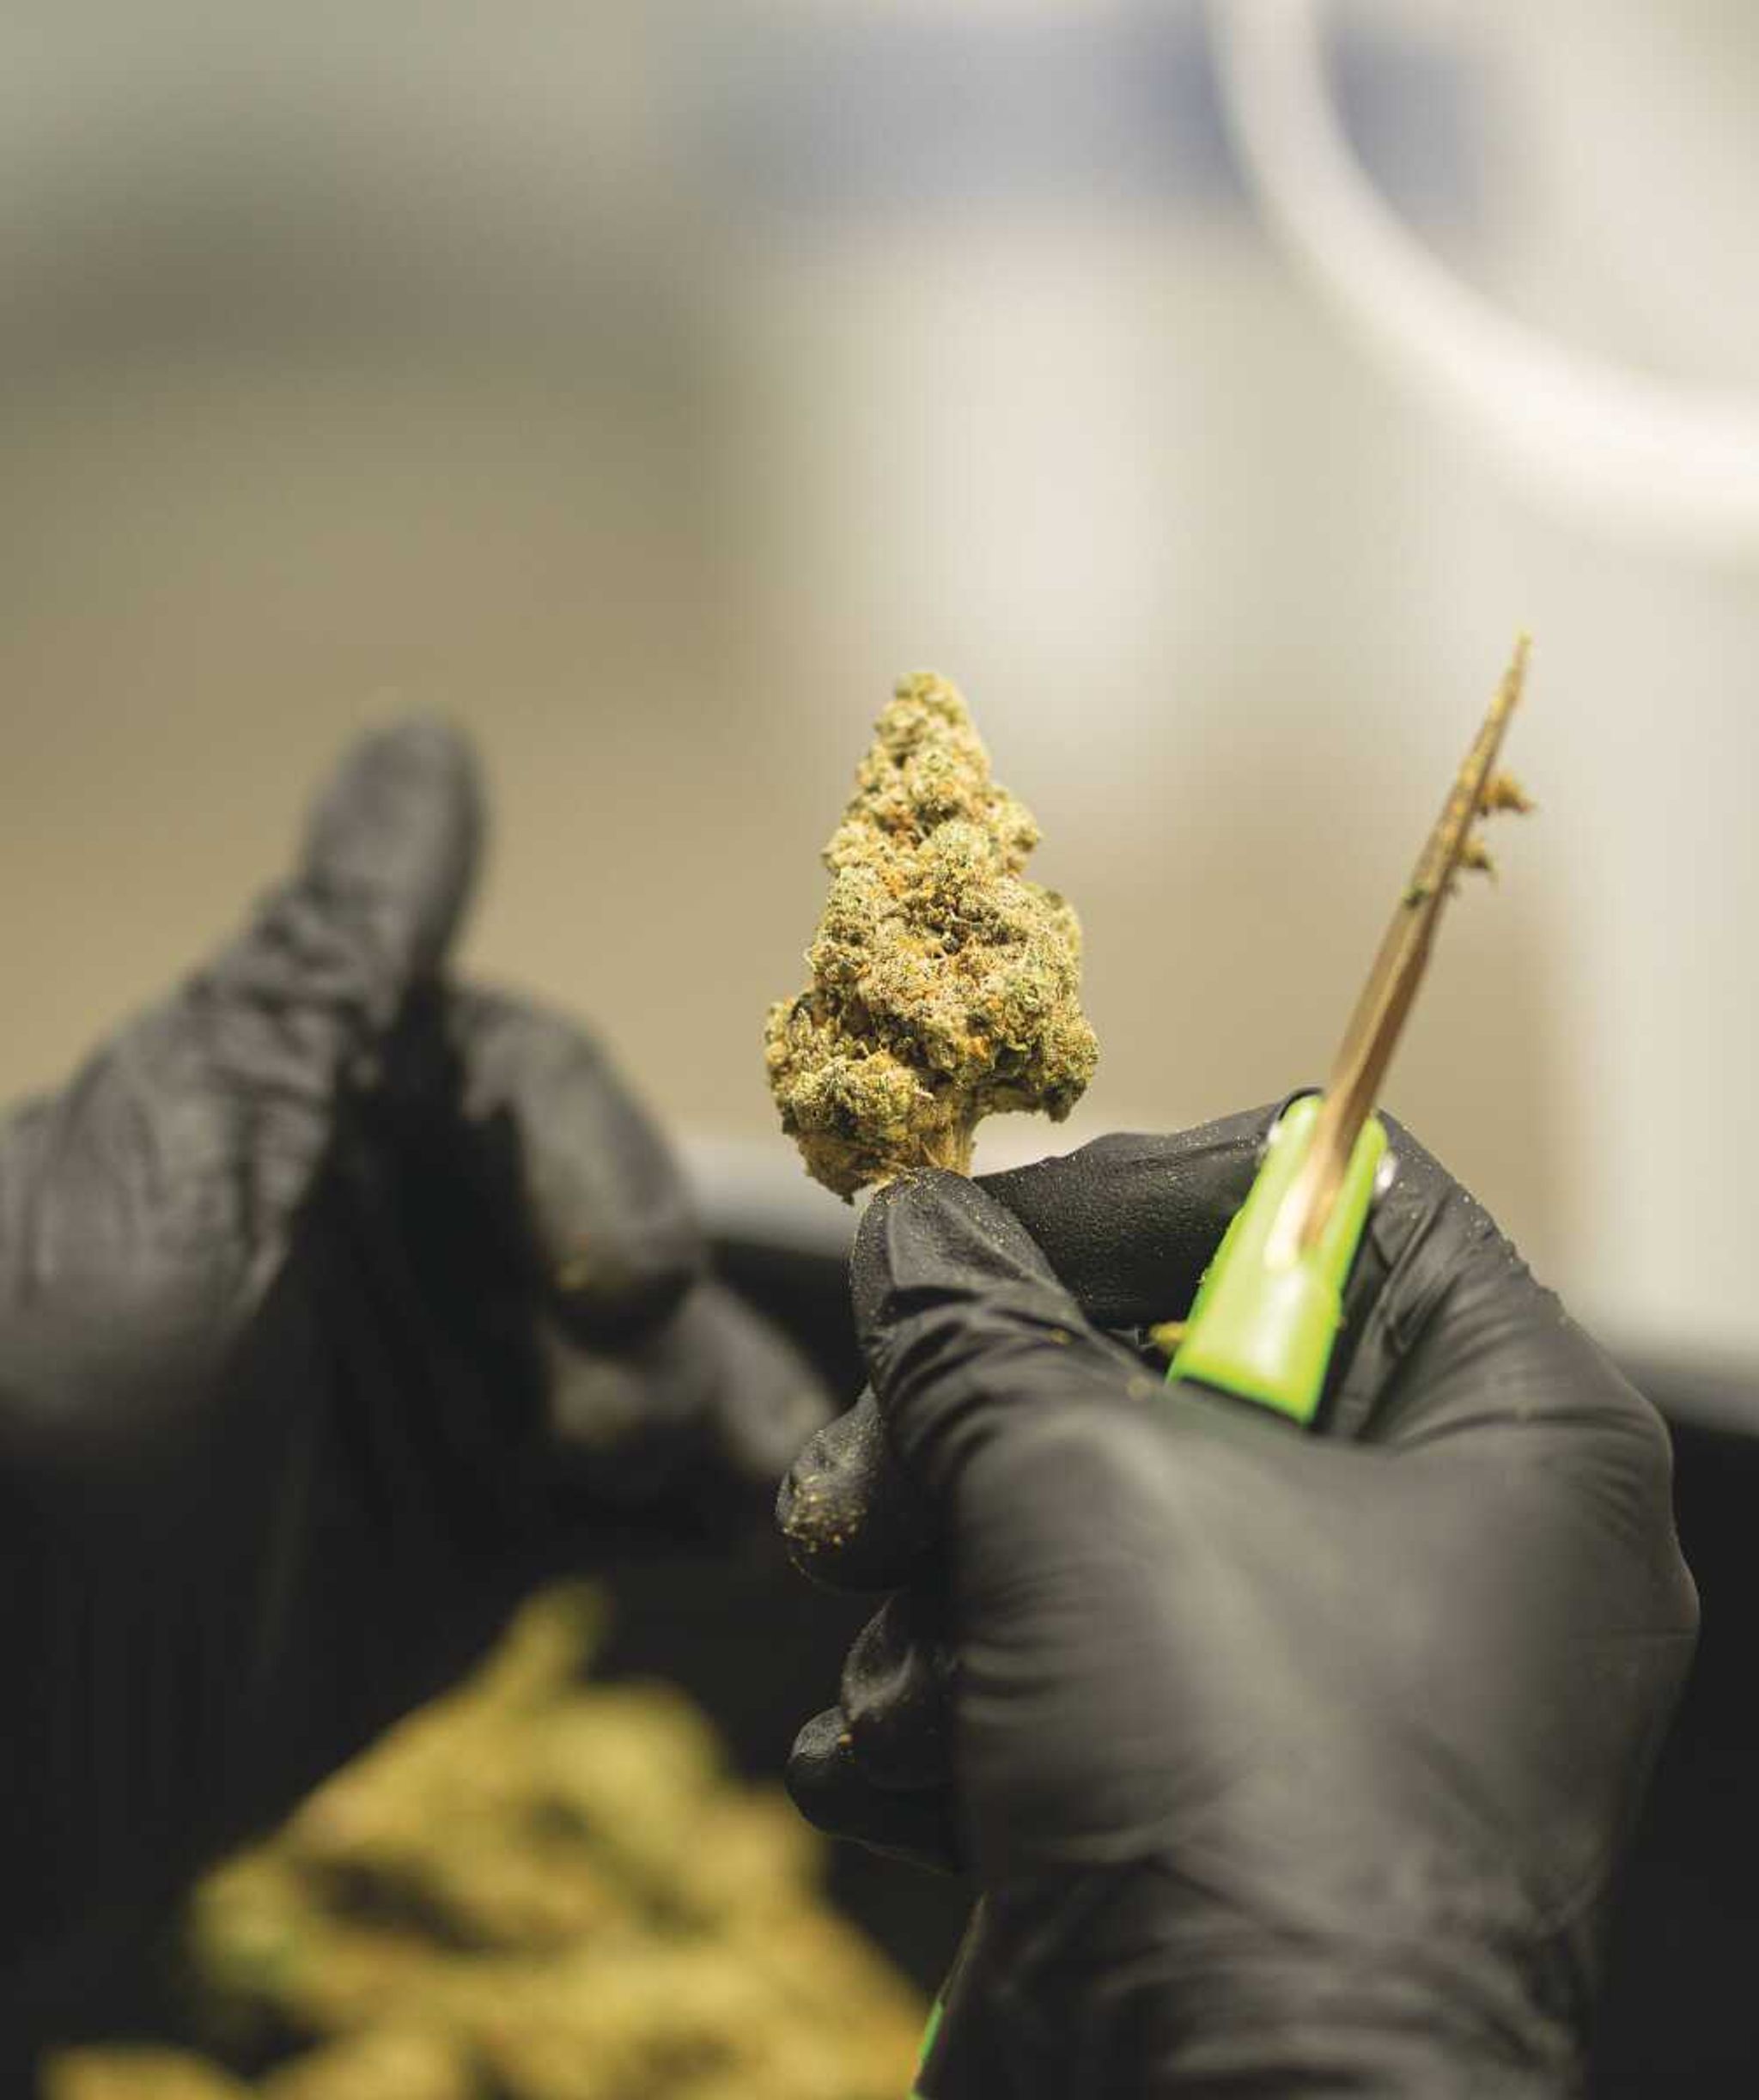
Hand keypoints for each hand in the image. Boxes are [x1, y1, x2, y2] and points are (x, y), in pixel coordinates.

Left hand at [0, 719, 826, 2002]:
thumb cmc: (58, 1361)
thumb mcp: (199, 1127)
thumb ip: (342, 953)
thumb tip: (430, 730)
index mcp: (338, 1109)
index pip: (532, 1085)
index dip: (595, 1166)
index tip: (624, 1280)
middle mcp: (418, 1230)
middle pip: (623, 1225)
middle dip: (651, 1320)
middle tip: (626, 1420)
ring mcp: (464, 1382)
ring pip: (659, 1361)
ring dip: (709, 1415)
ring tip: (730, 1498)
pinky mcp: (494, 1525)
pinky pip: (646, 1494)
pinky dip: (707, 1508)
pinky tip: (744, 1533)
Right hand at [780, 1111, 1697, 2095]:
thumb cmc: (1245, 1803)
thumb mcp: (1080, 1492)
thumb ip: (977, 1322)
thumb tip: (913, 1223)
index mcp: (1505, 1428)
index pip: (1327, 1192)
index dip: (1140, 1192)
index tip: (977, 1240)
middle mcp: (1435, 1544)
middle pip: (1161, 1357)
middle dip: (979, 1419)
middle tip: (875, 1475)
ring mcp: (1316, 1676)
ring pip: (1072, 1511)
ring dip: (943, 1578)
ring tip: (918, 1671)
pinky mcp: (1205, 1783)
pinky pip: (1055, 1656)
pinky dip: (963, 1702)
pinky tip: (930, 1781)